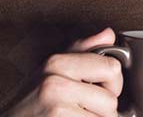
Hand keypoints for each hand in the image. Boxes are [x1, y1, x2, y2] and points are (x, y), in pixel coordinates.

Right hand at [0, 27, 122, 116]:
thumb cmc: (30, 102)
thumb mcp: (51, 70)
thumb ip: (83, 50)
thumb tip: (108, 34)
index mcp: (56, 62)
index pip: (112, 68)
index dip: (111, 83)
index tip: (99, 89)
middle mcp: (55, 82)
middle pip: (111, 100)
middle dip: (104, 109)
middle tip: (84, 108)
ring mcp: (56, 107)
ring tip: (76, 116)